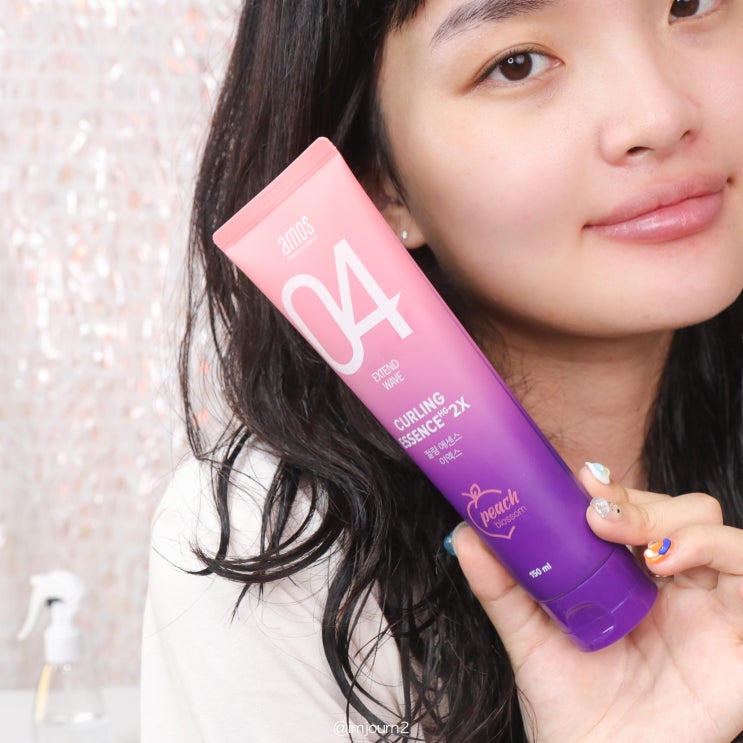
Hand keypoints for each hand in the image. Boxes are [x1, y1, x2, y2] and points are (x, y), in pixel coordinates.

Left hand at [450, 464, 742, 742]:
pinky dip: (719, 551)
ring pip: (717, 531)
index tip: (581, 478)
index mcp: (629, 577)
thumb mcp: (527, 635)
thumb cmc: (568, 705)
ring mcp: (709, 611)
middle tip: (597, 513)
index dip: (615, 489)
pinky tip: (669, 563)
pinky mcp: (738, 642)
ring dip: (675, 520)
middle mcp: (673, 587)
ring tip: (633, 542)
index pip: (635, 510)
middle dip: (641, 502)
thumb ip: (500, 585)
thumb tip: (465, 534)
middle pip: (678, 510)